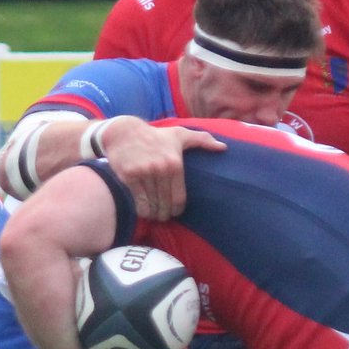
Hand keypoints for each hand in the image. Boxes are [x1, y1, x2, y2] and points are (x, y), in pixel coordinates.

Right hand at [105, 125, 224, 221]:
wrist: (124, 132)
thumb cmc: (155, 136)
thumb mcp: (179, 134)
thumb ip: (202, 140)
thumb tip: (223, 148)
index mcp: (175, 163)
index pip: (179, 198)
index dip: (177, 210)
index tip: (175, 212)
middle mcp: (161, 169)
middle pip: (165, 204)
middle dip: (165, 215)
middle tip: (163, 217)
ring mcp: (144, 173)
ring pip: (151, 205)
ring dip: (153, 214)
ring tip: (154, 215)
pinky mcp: (129, 176)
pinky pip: (138, 201)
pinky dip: (142, 210)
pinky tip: (143, 211)